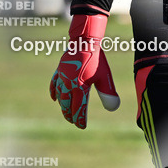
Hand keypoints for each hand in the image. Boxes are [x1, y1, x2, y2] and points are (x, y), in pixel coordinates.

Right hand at [49, 10, 119, 128]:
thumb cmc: (96, 59)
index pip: (78, 108)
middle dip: (69, 115)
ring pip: (60, 96)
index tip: (81, 126)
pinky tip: (54, 99)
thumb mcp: (104, 77)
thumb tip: (113, 108)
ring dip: (62, 106)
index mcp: (80, 87)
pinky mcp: (59, 70)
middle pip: (66, 104)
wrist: (84, 41)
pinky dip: (54, 92)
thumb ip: (108, 93)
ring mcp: (62, 77)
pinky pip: (54, 84)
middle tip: (73, 121)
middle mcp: (69, 84)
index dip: (79, 119)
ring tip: (66, 112)